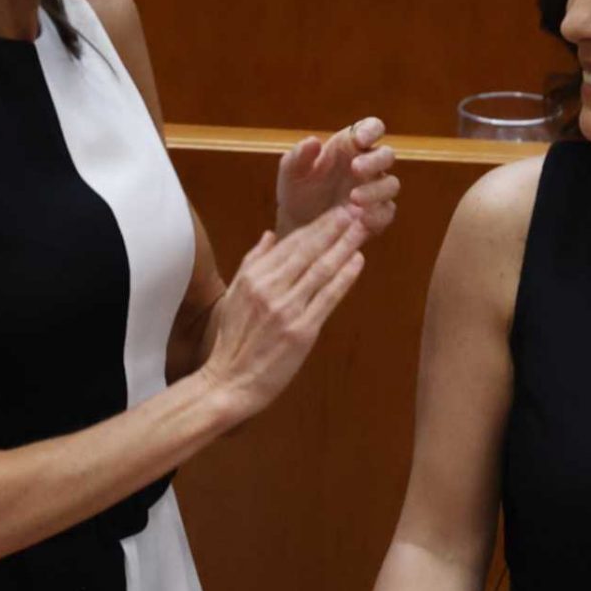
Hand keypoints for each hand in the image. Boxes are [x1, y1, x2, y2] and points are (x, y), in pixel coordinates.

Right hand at [203, 207, 366, 422]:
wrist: (229, 382)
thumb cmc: (233, 342)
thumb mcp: (235, 294)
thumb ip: (253, 262)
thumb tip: (270, 235)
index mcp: (253, 277)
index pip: (290, 243)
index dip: (316, 225)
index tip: (335, 210)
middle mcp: (270, 289)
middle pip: (308, 250)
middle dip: (334, 227)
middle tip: (355, 208)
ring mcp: (286, 310)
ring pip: (321, 269)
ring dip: (344, 246)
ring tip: (361, 228)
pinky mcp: (301, 331)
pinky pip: (327, 298)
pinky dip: (344, 277)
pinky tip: (357, 261)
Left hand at [277, 117, 398, 241]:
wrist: (297, 225)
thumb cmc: (297, 190)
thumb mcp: (291, 172)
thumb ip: (299, 155)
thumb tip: (313, 141)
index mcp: (350, 146)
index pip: (373, 128)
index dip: (372, 130)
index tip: (360, 139)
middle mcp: (368, 166)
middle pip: (387, 155)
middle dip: (375, 160)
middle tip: (355, 168)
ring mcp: (375, 191)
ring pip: (391, 184)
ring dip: (377, 189)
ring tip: (354, 198)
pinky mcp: (376, 216)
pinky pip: (387, 213)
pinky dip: (378, 215)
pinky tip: (361, 219)